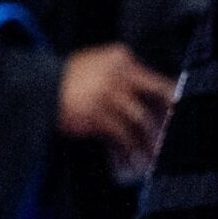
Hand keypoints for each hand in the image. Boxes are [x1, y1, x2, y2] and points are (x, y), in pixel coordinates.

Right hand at [57, 44, 173, 167]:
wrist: (38, 87)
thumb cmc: (71, 80)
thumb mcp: (99, 65)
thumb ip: (124, 76)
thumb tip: (152, 101)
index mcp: (121, 57)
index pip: (155, 77)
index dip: (170, 97)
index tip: (179, 112)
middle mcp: (119, 72)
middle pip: (157, 92)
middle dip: (169, 114)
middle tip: (175, 134)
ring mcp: (108, 93)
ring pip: (141, 119)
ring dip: (150, 140)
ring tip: (153, 155)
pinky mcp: (96, 114)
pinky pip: (121, 135)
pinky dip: (129, 150)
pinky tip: (132, 161)